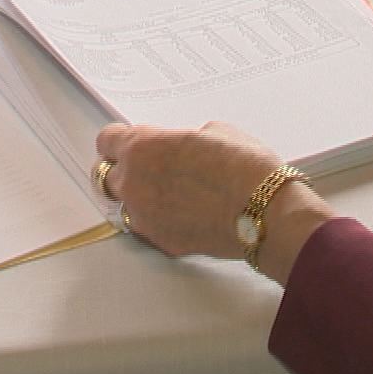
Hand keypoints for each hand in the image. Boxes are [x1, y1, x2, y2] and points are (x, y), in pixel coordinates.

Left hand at [94, 121, 327, 264]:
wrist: (265, 213)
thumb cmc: (245, 168)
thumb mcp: (217, 132)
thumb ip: (185, 140)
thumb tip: (183, 149)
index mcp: (143, 149)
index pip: (107, 141)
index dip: (120, 138)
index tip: (129, 139)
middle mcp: (134, 184)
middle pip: (107, 175)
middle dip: (125, 168)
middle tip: (150, 165)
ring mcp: (144, 217)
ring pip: (127, 203)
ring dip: (141, 195)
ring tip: (173, 192)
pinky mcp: (161, 241)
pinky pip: (150, 225)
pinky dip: (161, 218)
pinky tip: (188, 212)